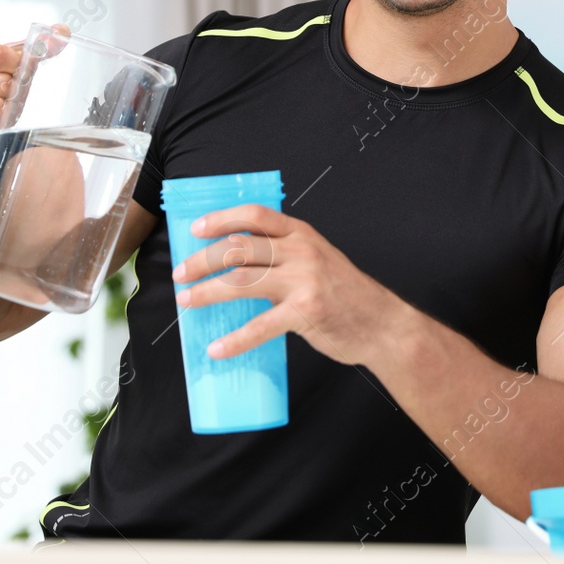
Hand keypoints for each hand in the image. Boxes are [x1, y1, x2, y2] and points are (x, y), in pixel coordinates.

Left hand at [171, 205, 410, 365]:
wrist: (383, 324)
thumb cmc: (347, 295)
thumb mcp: (318, 259)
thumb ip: (285, 256)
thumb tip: (237, 263)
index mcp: (302, 234)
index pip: (255, 214)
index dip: (222, 218)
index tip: (196, 229)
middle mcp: (301, 251)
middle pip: (240, 247)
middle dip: (203, 260)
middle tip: (180, 274)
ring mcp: (304, 280)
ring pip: (242, 280)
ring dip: (208, 292)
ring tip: (186, 302)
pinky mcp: (306, 312)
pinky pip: (261, 326)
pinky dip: (235, 339)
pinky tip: (217, 348)